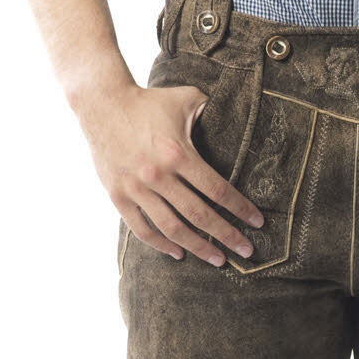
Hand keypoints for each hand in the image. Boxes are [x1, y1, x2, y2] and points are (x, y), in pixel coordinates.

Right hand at [78, 77, 265, 265]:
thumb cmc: (149, 101)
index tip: (257, 222)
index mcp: (178, 153)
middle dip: (226, 236)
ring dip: (198, 247)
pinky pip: (141, 228)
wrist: (102, 103)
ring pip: (172, 228)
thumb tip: (239, 122)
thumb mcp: (187, 98)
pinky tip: (179, 252)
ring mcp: (136, 188)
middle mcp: (157, 175)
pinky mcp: (118, 195)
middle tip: (247, 251)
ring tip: (217, 259)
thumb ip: (213, 113)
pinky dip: (161, 244)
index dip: (240, 209)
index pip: (217, 189)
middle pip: (199, 215)